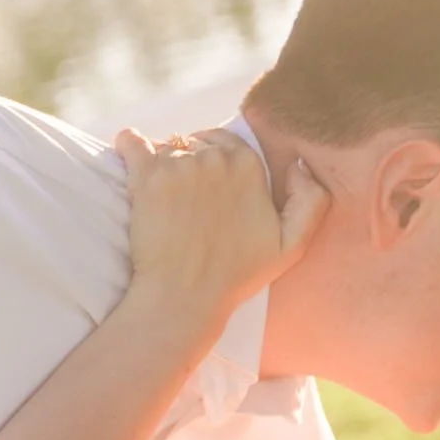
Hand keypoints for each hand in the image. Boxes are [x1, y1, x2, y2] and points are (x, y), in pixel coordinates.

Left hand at [114, 127, 326, 329]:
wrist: (185, 297)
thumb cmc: (235, 276)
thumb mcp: (291, 245)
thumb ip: (311, 200)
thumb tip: (299, 164)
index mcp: (249, 166)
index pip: (227, 142)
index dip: (216, 159)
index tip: (206, 184)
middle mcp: (215, 158)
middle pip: (195, 144)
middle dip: (190, 162)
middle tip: (183, 197)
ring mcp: (179, 165)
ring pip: (166, 147)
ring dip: (162, 163)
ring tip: (161, 196)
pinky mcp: (146, 177)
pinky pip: (132, 143)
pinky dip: (129, 144)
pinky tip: (128, 147)